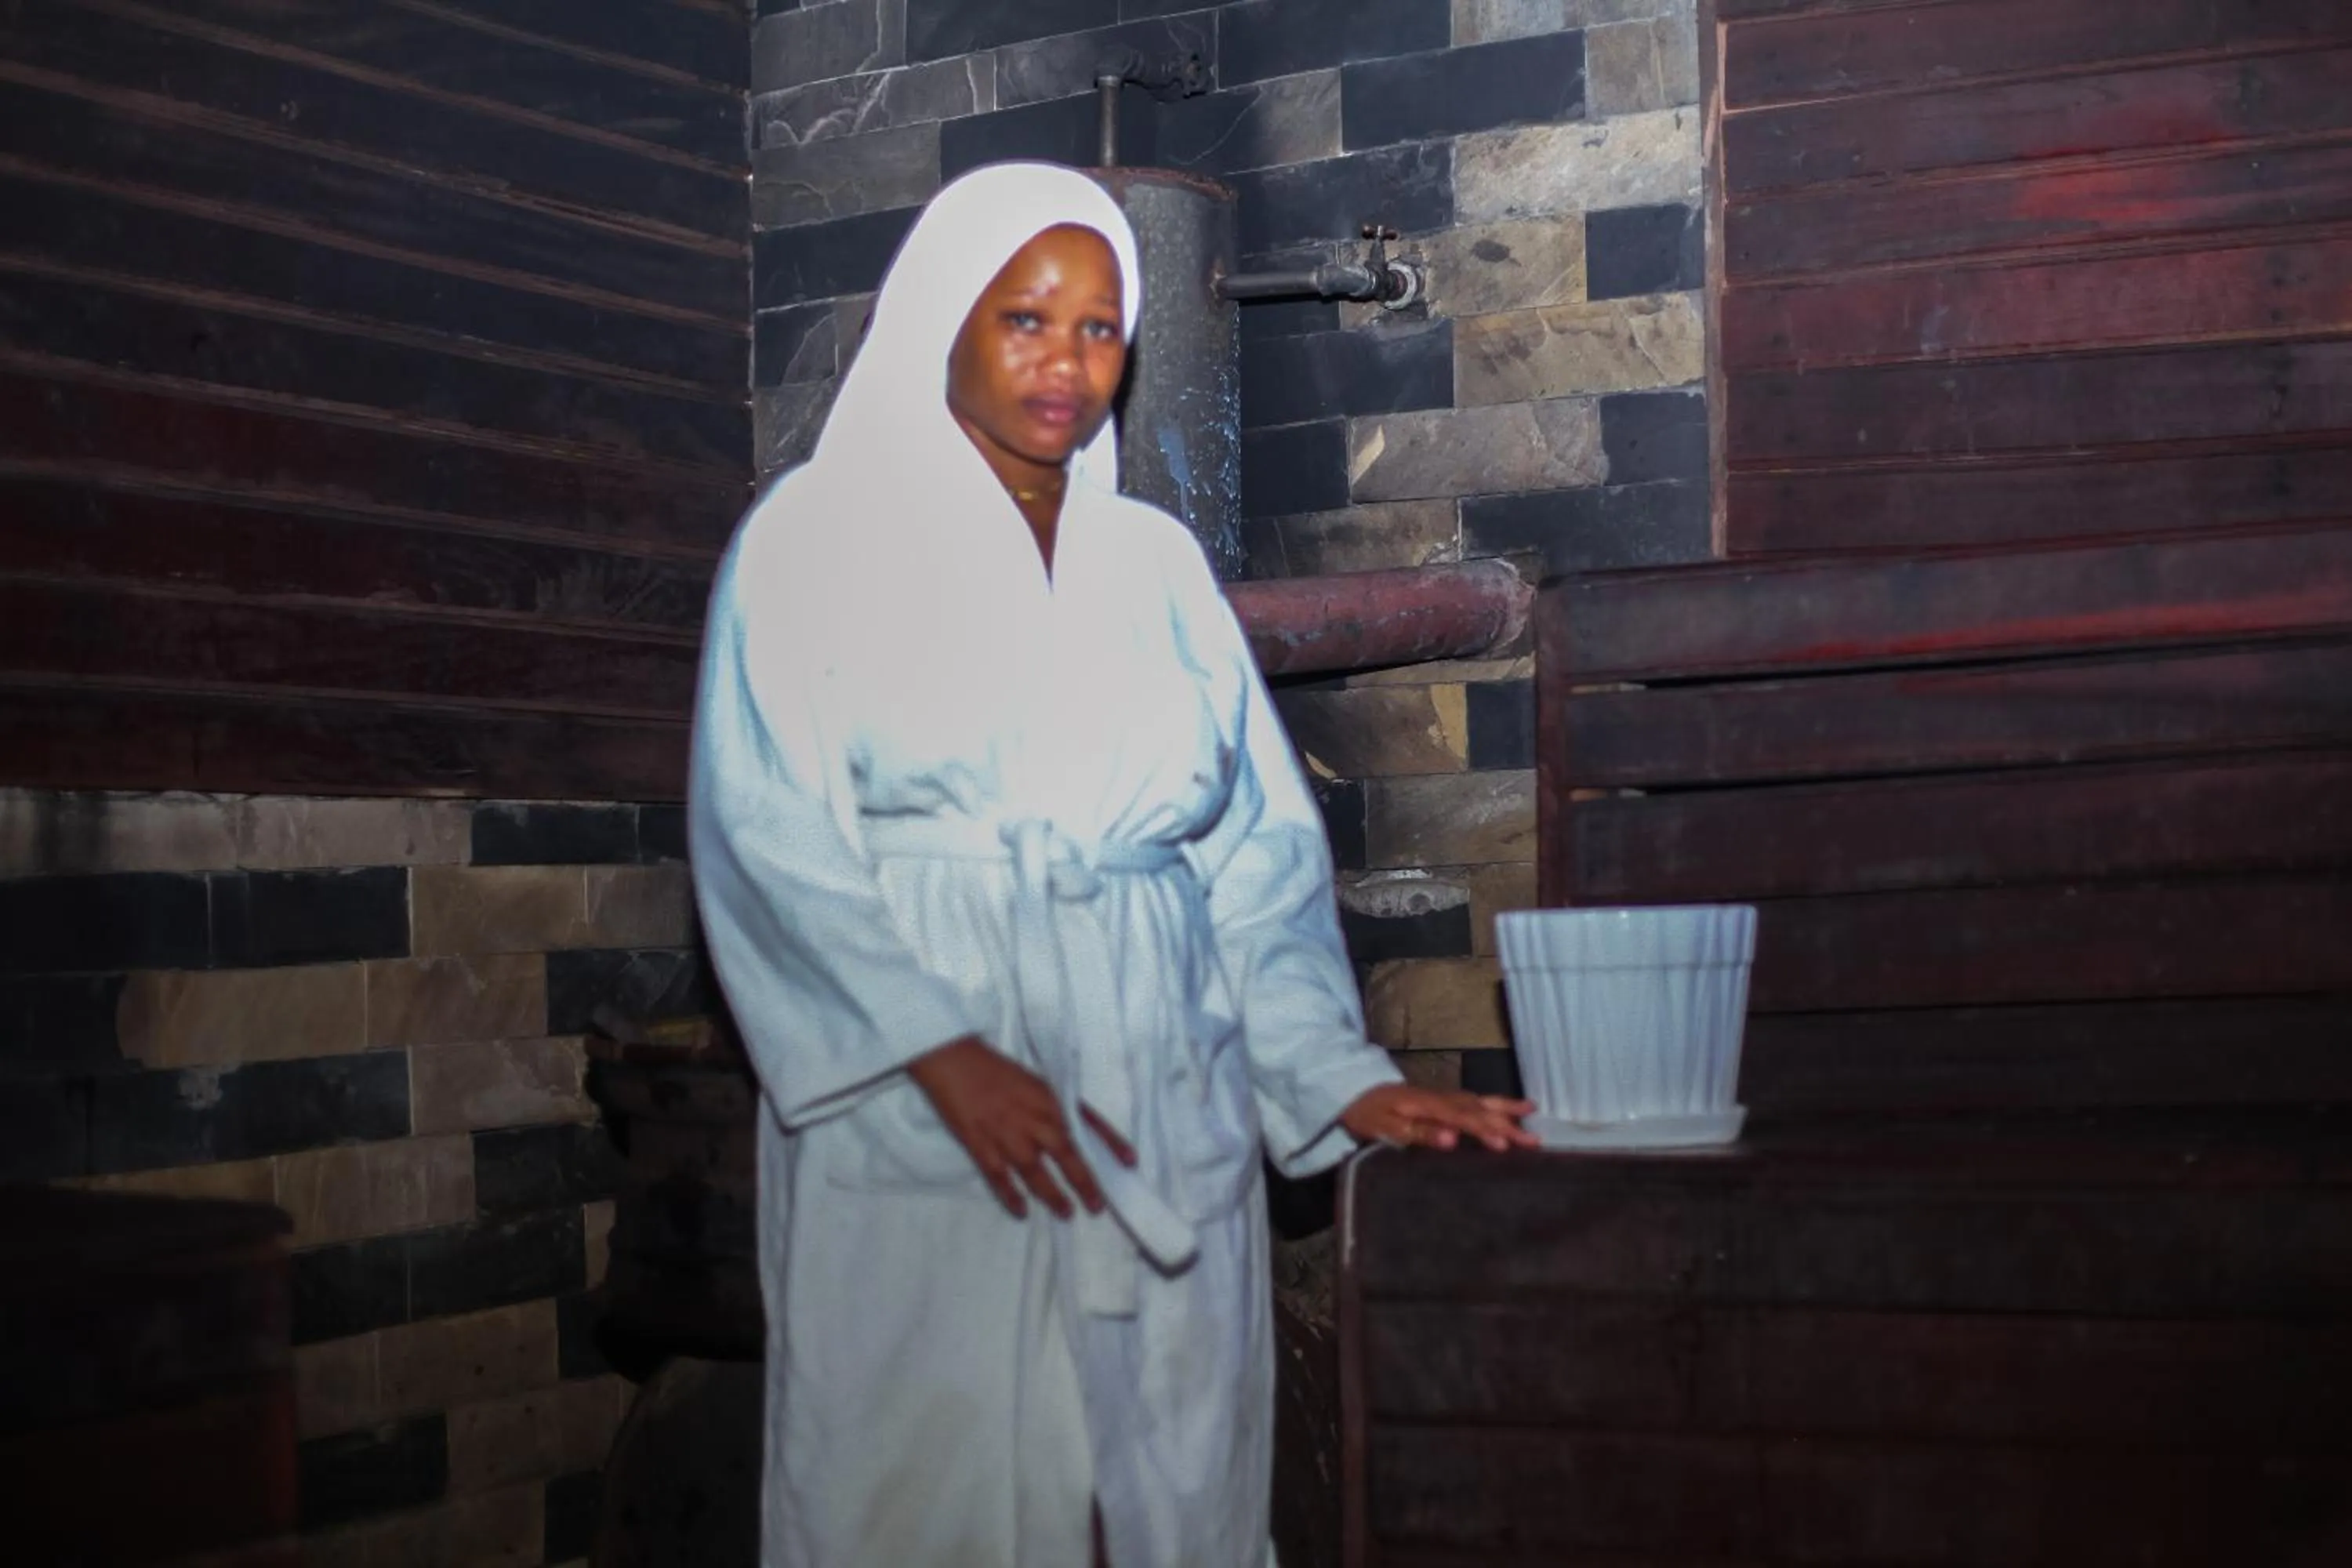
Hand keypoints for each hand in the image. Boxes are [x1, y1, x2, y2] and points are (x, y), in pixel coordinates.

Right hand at [906, 1037, 1136, 1219]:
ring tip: (1066, 1213)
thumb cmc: (995, 1069)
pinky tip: (1021, 1211)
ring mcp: (1006, 1134)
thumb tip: (1078, 1129)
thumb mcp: (1036, 1082)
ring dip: (1052, 1194)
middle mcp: (1033, 1118)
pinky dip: (1011, 1195)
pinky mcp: (980, 1144)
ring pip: (1035, 1172)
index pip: (1089, 1121)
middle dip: (1085, 1182)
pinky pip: (999, 1177)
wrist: (953, 1060)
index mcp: (1049, 1098)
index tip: (1130, 1161)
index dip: (1111, 1142)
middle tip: (1097, 1206)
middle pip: (1066, 1154)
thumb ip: (1057, 1105)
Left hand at [1340, 1084, 1537, 1152]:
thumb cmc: (1368, 1113)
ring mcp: (1443, 1096)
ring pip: (1480, 1101)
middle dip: (1507, 1124)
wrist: (1353, 1090)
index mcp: (1429, 1106)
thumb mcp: (1385, 1128)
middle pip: (1479, 1109)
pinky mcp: (1441, 1099)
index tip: (1506, 1146)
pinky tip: (1504, 1109)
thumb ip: (1419, 1133)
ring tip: (1532, 1111)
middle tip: (1534, 1139)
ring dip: (1506, 1108)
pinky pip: (1473, 1101)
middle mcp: (1441, 1098)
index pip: (1464, 1119)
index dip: (1485, 1131)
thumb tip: (1452, 1140)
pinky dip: (1493, 1104)